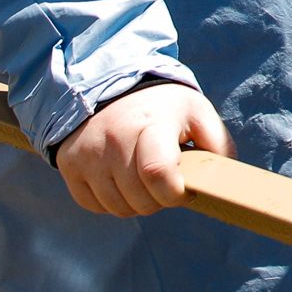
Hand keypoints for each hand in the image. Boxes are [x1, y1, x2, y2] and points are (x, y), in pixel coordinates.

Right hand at [54, 82, 227, 217]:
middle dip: (159, 199)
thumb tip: (222, 181)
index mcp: (150, 124)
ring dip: (135, 202)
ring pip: (118, 207)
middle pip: (140, 200)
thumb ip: (217, 143)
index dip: (174, 193)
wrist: (109, 84)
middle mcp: (113, 140)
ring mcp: (88, 154)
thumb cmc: (162, 105)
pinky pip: (94, 205)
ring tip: (142, 178)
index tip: (182, 188)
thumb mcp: (197, 111)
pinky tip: (120, 179)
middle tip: (164, 180)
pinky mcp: (69, 164)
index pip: (157, 173)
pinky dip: (110, 200)